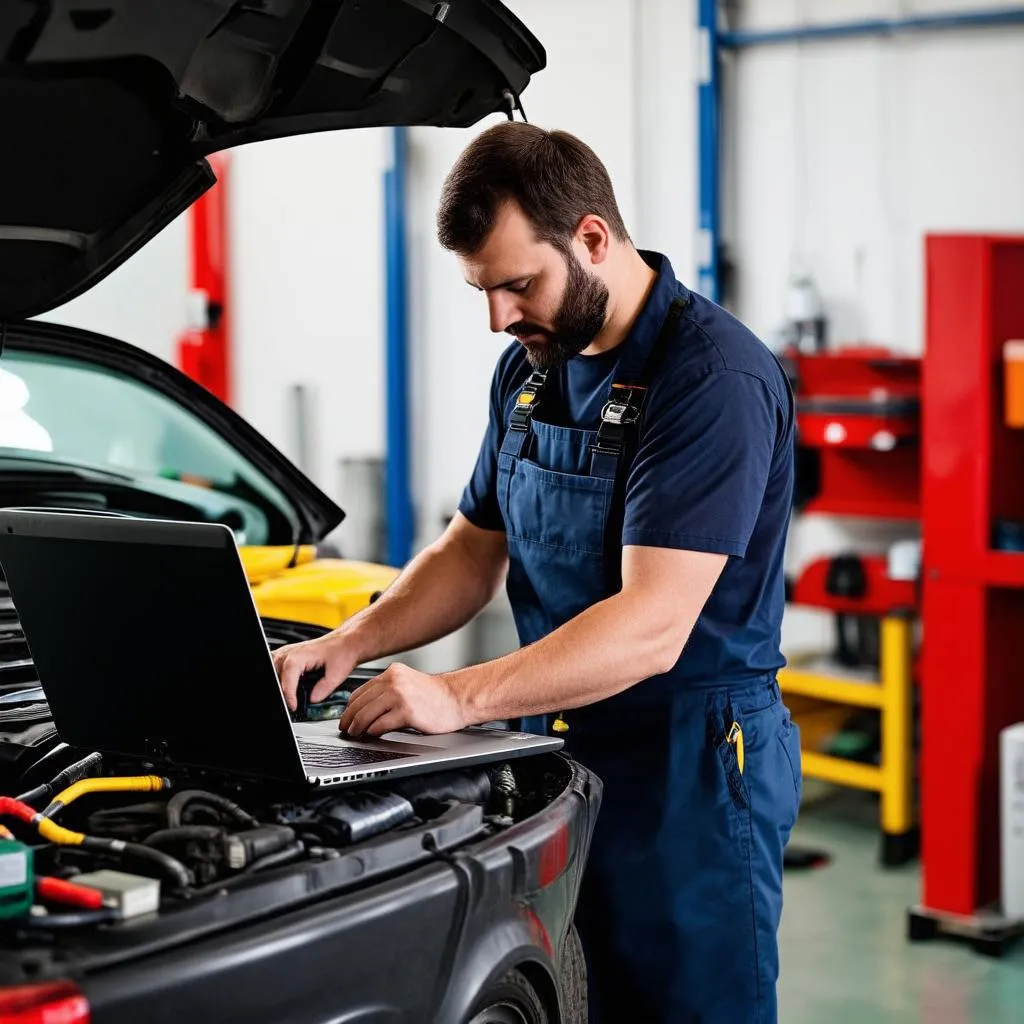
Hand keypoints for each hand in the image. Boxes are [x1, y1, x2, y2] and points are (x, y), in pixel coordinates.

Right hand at [273, 632, 360, 711]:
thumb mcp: (337, 674)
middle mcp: (288, 654)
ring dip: (283, 685)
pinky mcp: (288, 656)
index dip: (290, 699)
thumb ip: (323, 690)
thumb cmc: (342, 651)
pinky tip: (296, 685)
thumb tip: (312, 700)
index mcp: (297, 657)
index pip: (286, 684)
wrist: (346, 641)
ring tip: (296, 695)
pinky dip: (284, 679)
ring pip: (275, 675)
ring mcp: (286, 653)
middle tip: (297, 703)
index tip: (295, 708)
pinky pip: (278, 670)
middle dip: (285, 693)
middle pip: (277, 680)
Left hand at [339, 663, 467, 737]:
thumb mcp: (408, 684)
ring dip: (358, 727)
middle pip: (360, 703)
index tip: (346, 718)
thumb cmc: (436, 696)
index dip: (349, 708)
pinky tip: (372, 735)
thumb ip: (388, 691)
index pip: (360, 691)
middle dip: (349, 719)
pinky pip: (381, 725)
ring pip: (367, 714)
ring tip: (356, 734)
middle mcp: (394, 681)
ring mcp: (400, 696)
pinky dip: (373, 732)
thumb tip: (365, 709)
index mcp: (392, 673)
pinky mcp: (407, 712)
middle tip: (346, 730)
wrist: (458, 699)